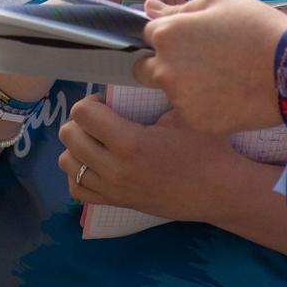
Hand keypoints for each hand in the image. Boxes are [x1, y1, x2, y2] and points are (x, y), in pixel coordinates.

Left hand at [58, 96, 247, 222]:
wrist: (219, 190)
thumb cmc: (205, 148)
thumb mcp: (181, 113)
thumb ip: (149, 97)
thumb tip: (125, 83)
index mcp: (130, 142)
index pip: (83, 113)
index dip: (92, 102)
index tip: (107, 103)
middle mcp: (115, 169)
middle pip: (69, 136)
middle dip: (81, 121)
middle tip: (101, 119)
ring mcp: (114, 189)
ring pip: (67, 163)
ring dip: (77, 146)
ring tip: (98, 140)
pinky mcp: (117, 203)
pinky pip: (77, 189)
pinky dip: (79, 174)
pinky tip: (96, 163)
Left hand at [136, 0, 286, 133]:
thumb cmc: (257, 27)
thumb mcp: (219, 0)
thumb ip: (179, 7)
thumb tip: (149, 7)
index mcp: (167, 34)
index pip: (148, 33)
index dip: (168, 33)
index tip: (189, 38)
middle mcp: (164, 68)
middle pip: (145, 68)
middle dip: (163, 64)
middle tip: (198, 61)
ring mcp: (179, 99)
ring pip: (168, 92)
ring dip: (183, 86)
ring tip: (220, 78)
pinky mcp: (196, 122)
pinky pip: (187, 113)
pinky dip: (201, 106)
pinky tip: (226, 95)